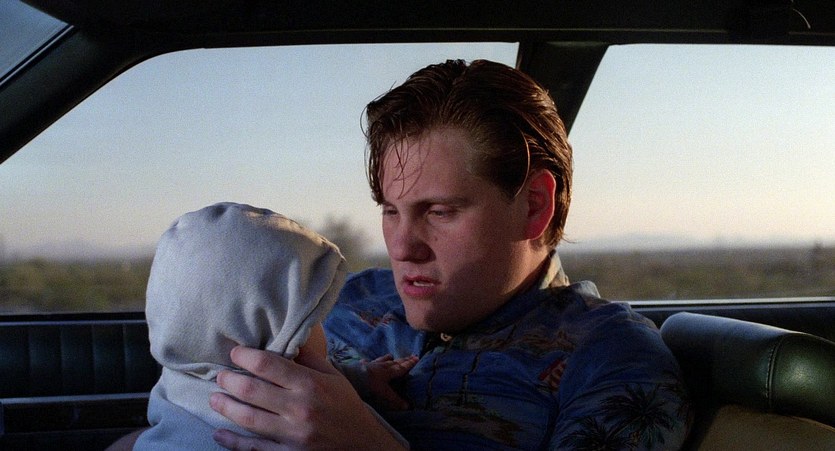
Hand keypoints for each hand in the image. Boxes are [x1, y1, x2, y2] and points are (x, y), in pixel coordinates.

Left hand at [210, 345, 407, 449]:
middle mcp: (299, 408)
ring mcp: (293, 435)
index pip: (268, 364)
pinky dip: (233, 442)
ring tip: (214, 398)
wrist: (364, 445)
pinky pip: (254, 449)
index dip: (245, 356)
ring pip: (248, 419)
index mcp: (311, 384)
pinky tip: (219, 433)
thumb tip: (286, 340)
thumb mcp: (335, 376)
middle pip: (252, 390)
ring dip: (225, 407)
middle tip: (220, 376)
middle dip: (229, 380)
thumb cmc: (346, 407)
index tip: (235, 353)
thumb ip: (309, 358)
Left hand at [363, 354, 418, 409]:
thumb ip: (395, 400)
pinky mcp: (360, 366)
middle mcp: (381, 366)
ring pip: (381, 360)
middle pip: (394, 362)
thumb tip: (408, 407)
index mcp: (388, 372)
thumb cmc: (369, 385)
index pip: (401, 368)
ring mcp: (370, 365)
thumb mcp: (384, 394)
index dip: (409, 364)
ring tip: (391, 355)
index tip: (416, 358)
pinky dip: (367, 361)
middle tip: (411, 355)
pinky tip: (365, 360)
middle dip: (403, 360)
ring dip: (387, 358)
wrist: (350, 377)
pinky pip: (366, 362)